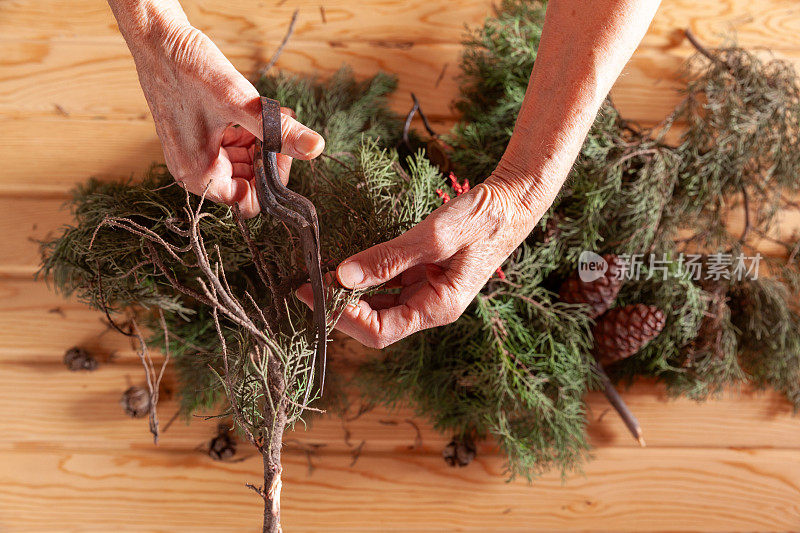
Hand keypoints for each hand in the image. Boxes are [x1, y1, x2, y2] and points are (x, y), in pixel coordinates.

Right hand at [110, 2, 323, 216]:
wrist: (158, 39)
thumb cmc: (187, 70)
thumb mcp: (240, 103)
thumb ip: (278, 130)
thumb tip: (314, 147)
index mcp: (198, 175)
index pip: (249, 203)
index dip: (271, 182)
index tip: (281, 152)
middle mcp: (194, 171)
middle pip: (248, 184)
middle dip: (269, 158)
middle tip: (281, 128)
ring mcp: (195, 154)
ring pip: (243, 164)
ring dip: (262, 143)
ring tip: (275, 114)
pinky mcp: (198, 137)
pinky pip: (233, 147)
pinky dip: (250, 132)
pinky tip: (258, 111)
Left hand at [297, 172, 540, 347]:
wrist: (512, 202)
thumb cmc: (483, 219)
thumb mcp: (435, 236)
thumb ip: (389, 257)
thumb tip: (343, 275)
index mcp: (438, 308)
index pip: (380, 331)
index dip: (343, 317)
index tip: (312, 291)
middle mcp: (429, 307)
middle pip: (374, 323)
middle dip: (338, 308)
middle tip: (304, 283)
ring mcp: (425, 291)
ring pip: (377, 305)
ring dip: (347, 294)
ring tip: (316, 274)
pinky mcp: (422, 275)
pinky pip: (386, 285)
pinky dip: (363, 277)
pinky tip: (343, 265)